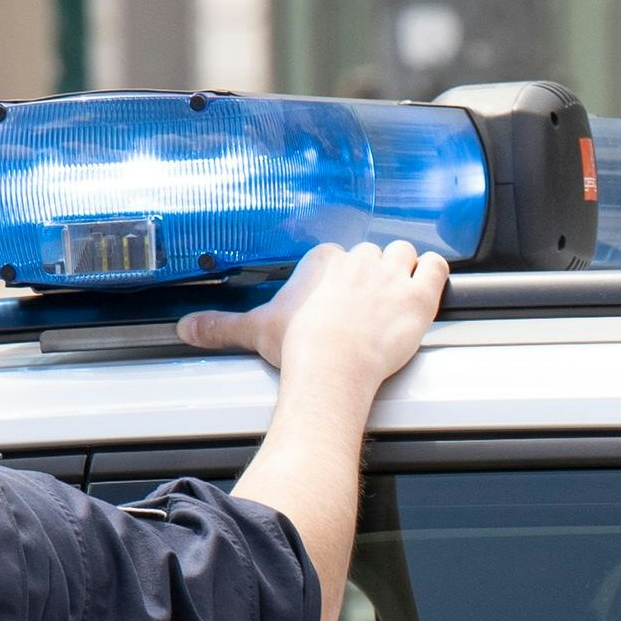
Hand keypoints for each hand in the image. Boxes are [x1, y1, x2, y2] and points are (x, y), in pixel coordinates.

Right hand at [176, 241, 447, 389]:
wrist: (332, 366)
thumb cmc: (298, 348)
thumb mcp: (255, 330)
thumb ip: (220, 325)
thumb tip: (184, 328)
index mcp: (323, 261)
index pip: (335, 256)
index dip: (339, 276)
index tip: (336, 295)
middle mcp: (358, 260)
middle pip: (371, 253)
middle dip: (372, 274)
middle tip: (367, 302)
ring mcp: (392, 275)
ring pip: (404, 254)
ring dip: (405, 268)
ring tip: (399, 291)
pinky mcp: (419, 295)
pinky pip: (436, 267)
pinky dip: (435, 273)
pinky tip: (429, 283)